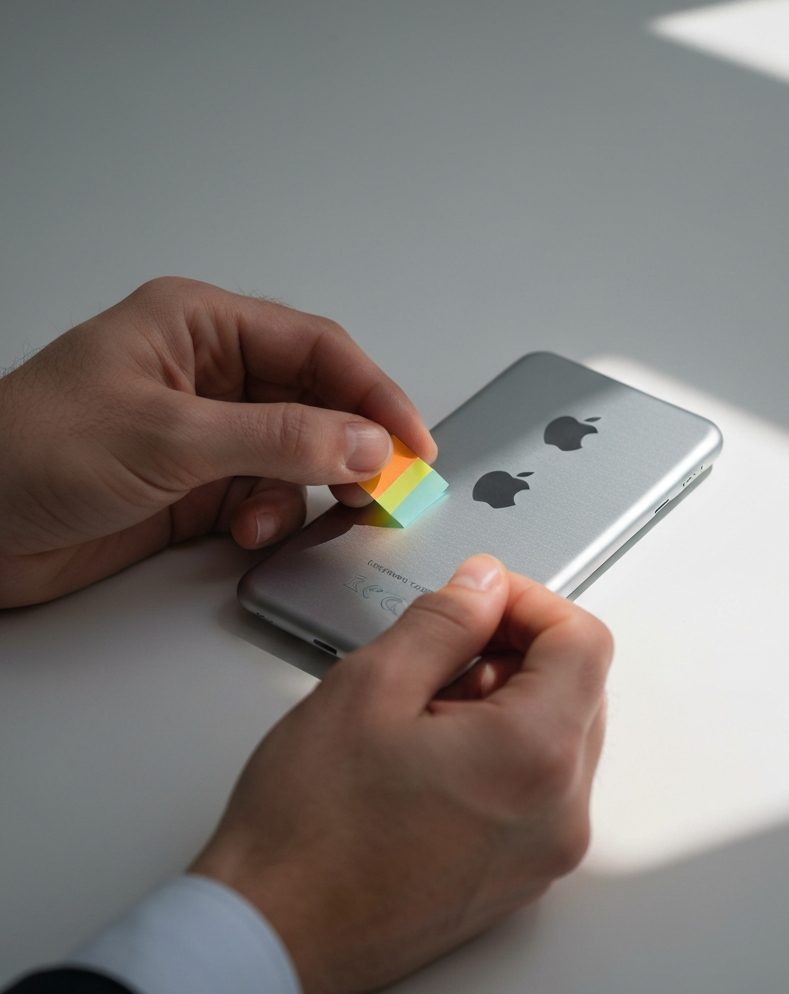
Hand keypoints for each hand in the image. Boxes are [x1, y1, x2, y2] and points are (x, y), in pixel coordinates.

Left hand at [0, 277, 434, 606]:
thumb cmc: (28, 450)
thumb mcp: (168, 436)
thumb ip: (278, 438)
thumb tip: (364, 442)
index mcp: (200, 327)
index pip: (316, 349)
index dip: (374, 393)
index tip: (412, 441)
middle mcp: (210, 376)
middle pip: (316, 401)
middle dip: (350, 446)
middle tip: (384, 486)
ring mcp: (206, 434)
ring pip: (297, 455)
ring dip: (304, 490)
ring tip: (293, 515)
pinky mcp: (197, 485)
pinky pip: (265, 496)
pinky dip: (270, 518)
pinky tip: (245, 533)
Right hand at [191, 555, 611, 993]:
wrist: (276, 932)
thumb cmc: (309, 828)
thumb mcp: (371, 686)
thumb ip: (444, 620)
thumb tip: (483, 586)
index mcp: (536, 756)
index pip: (583, 642)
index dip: (532, 601)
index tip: (483, 597)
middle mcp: (560, 812)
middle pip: (579, 688)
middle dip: (519, 649)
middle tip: (448, 645)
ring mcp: (545, 852)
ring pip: (559, 737)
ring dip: (509, 700)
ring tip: (428, 707)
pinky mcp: (521, 876)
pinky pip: (540, 788)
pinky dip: (504, 751)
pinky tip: (434, 754)